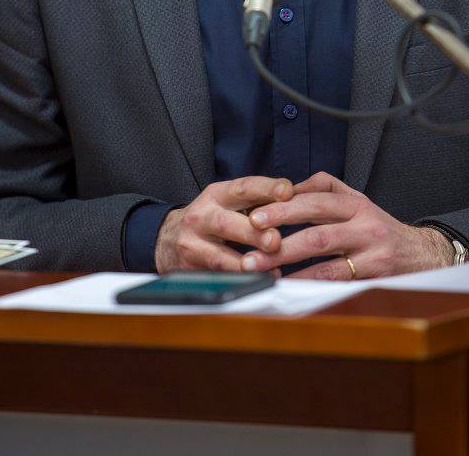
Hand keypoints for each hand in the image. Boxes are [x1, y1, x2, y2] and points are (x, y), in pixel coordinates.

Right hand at [154, 176, 292, 272]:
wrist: (166, 239)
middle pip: (228, 223)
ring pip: (219, 256)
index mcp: (217, 194)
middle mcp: (202, 216)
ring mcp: (193, 244)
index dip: (265, 188)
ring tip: (270, 268)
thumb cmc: (211, 218)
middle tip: (276, 240)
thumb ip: (262, 198)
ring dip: (246, 264)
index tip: (287, 192)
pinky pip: (216, 278)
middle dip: (253, 233)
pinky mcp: (190, 269)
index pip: (243, 187)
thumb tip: (302, 191)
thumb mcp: (230, 201)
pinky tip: (258, 282)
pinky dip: (239, 282)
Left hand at [239, 171, 454, 278]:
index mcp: (356, 204)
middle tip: (251, 244)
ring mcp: (372, 254)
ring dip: (289, 267)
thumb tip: (291, 185)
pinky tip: (288, 286)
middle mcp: (365, 226)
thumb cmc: (380, 227)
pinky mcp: (375, 278)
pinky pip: (337, 282)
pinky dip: (310, 285)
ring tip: (261, 269)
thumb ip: (326, 188)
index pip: (315, 200)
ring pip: (324, 261)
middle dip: (280, 237)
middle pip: (317, 230)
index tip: (255, 215)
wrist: (424, 254)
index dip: (284, 207)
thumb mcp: (359, 200)